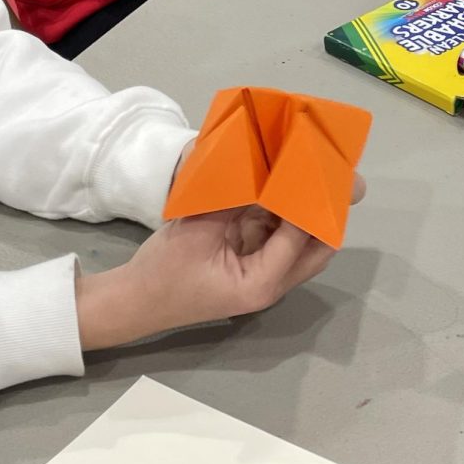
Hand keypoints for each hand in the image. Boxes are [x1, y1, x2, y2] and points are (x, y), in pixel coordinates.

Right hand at [76, 174, 365, 350]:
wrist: (134, 299)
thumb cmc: (164, 270)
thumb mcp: (199, 228)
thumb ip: (237, 200)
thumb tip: (267, 166)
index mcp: (262, 282)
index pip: (302, 236)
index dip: (311, 199)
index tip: (317, 164)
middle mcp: (272, 281)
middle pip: (317, 244)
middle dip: (325, 206)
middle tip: (329, 167)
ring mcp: (264, 272)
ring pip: (302, 237)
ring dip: (306, 205)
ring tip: (311, 166)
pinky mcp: (252, 261)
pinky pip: (278, 232)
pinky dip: (283, 208)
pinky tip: (280, 179)